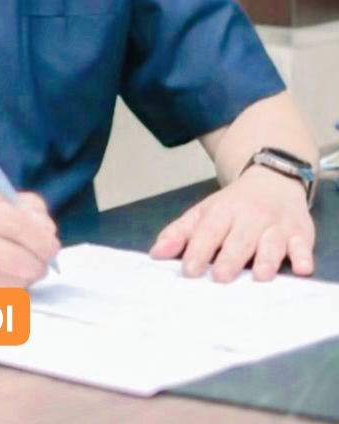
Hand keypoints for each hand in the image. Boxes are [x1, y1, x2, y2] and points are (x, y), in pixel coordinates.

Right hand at [0, 185, 59, 287]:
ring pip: (6, 290)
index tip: (52, 247)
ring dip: (21, 285)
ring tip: (18, 273)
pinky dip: (1, 298)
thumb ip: (13, 206)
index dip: (43, 241)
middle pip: (16, 265)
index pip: (17, 226)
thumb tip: (46, 229)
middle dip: (37, 268)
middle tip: (39, 264)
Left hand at [148, 167, 314, 282]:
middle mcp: (250, 217)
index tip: (189, 270)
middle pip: (239, 239)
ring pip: (271, 243)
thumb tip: (155, 254)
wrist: (273, 180)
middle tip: (220, 277)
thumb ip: (180, 233)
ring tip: (259, 277)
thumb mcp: (205, 212)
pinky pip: (302, 245)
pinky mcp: (300, 233)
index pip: (209, 231)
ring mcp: (276, 225)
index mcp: (223, 211)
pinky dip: (303, 256)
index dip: (198, 250)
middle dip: (230, 258)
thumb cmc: (234, 206)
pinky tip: (301, 268)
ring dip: (266, 259)